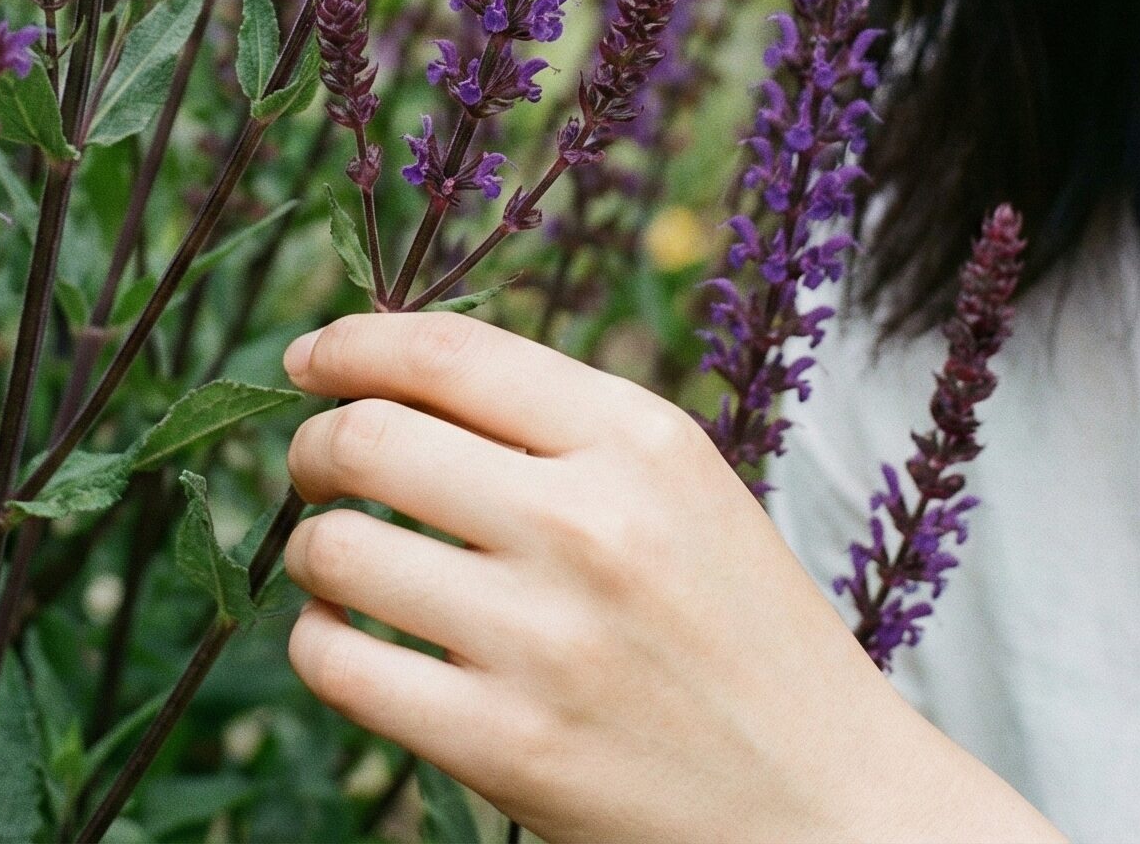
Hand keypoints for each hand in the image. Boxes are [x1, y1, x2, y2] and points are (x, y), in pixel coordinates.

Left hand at [279, 310, 1065, 843]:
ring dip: (311, 547)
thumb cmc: (742, 630)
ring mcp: (544, 640)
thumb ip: (560, 424)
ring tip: (337, 559)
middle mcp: (590, 523)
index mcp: (640, 438)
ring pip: (337, 550)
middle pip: (370, 438)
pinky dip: (321, 642)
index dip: (355, 342)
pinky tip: (349, 638)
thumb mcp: (682, 486)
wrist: (828, 804)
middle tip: (313, 463)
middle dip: (313, 444)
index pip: (450, 352)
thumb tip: (397, 375)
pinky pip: (341, 666)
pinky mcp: (507, 749)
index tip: (311, 357)